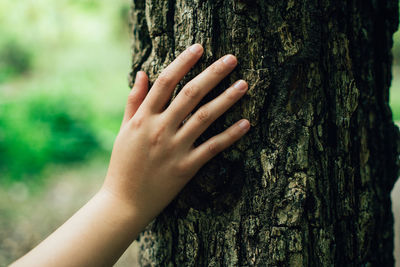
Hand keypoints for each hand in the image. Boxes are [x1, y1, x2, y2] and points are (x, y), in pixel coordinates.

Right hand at [102, 43, 249, 227]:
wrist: (124, 202)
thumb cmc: (123, 164)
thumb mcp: (124, 130)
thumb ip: (134, 101)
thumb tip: (143, 73)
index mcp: (143, 118)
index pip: (166, 82)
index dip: (184, 62)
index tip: (200, 48)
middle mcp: (160, 129)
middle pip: (191, 94)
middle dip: (213, 74)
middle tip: (232, 59)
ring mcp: (175, 148)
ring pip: (205, 117)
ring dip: (227, 99)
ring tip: (244, 85)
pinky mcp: (186, 167)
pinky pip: (212, 147)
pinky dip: (230, 135)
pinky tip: (246, 123)